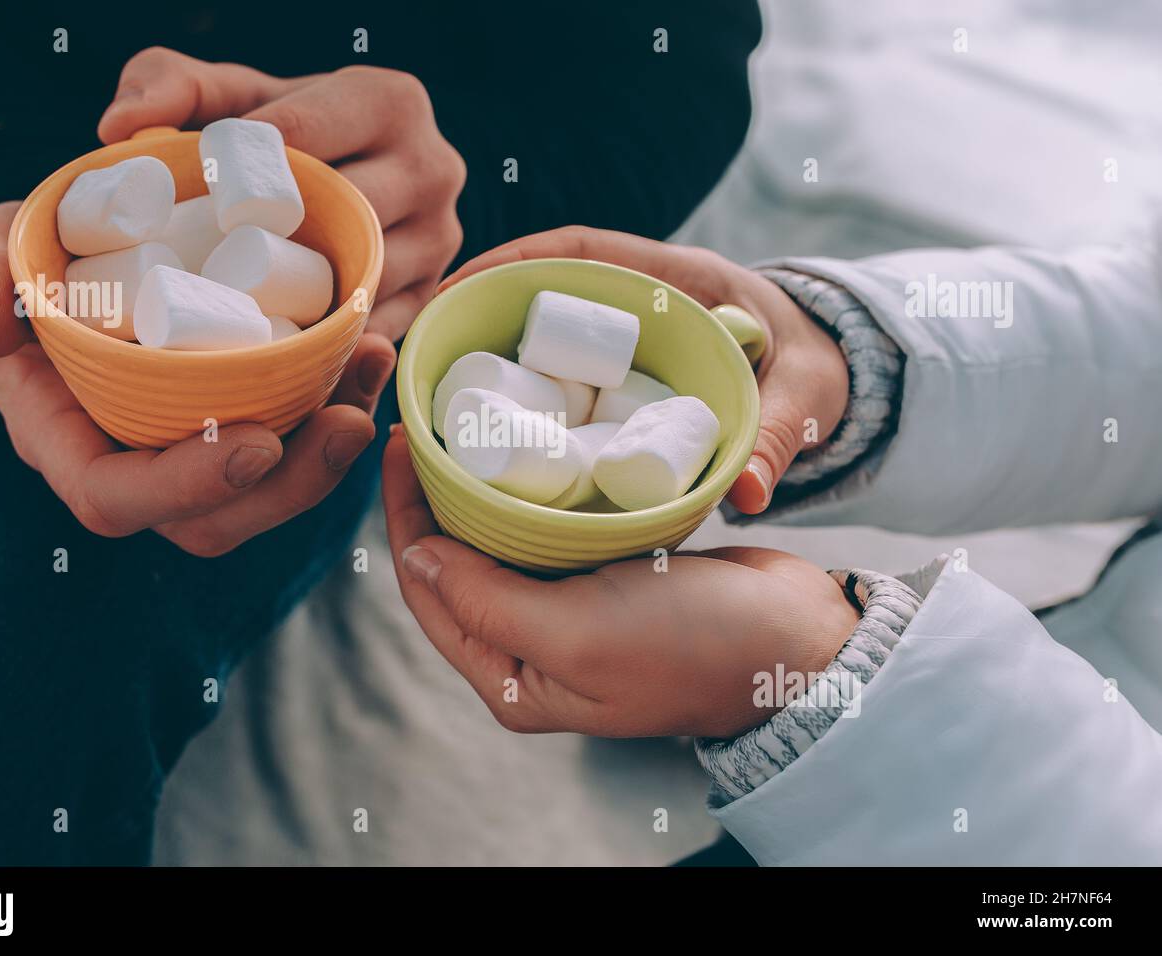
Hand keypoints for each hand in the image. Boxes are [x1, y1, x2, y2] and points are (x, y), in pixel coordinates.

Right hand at [0, 201, 395, 555]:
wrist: (71, 248)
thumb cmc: (14, 257)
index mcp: (67, 440)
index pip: (117, 499)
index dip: (188, 488)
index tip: (257, 443)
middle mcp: (139, 459)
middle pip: (219, 519)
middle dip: (294, 486)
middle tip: (348, 422)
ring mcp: (197, 444)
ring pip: (274, 486)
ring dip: (335, 445)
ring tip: (372, 368)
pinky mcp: (244, 413)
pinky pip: (300, 432)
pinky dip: (343, 394)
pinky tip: (369, 347)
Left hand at [98, 47, 466, 340]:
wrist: (343, 175)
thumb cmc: (276, 134)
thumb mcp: (226, 94)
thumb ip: (170, 85)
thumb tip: (120, 130)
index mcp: (390, 101)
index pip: (307, 136)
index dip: (243, 169)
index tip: (191, 195)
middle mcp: (433, 169)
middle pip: (346, 212)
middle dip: (277, 238)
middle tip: (207, 260)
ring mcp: (441, 239)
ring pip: (369, 278)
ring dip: (305, 301)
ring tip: (238, 307)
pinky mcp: (431, 296)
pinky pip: (380, 329)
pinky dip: (330, 343)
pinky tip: (279, 346)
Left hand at [382, 429, 858, 736]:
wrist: (798, 641)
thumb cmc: (689, 645)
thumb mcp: (575, 633)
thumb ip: (485, 601)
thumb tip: (415, 558)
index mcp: (512, 678)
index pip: (429, 593)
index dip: (404, 520)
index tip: (401, 444)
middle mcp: (533, 649)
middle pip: (458, 566)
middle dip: (433, 500)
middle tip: (425, 424)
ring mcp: (572, 612)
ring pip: (500, 545)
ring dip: (479, 492)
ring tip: (462, 427)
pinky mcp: (609, 577)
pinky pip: (550, 532)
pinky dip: (531, 493)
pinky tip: (523, 451)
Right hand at [441, 226, 849, 513]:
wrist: (838, 372)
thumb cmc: (817, 365)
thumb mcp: (807, 393)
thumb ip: (781, 435)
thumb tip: (746, 495)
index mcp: (676, 281)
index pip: (580, 251)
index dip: (513, 260)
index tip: (459, 288)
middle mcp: (639, 305)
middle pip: (543, 292)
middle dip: (480, 311)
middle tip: (426, 350)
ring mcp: (626, 341)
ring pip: (545, 336)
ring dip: (492, 355)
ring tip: (435, 393)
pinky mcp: (624, 376)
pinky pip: (562, 375)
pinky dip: (523, 395)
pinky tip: (486, 433)